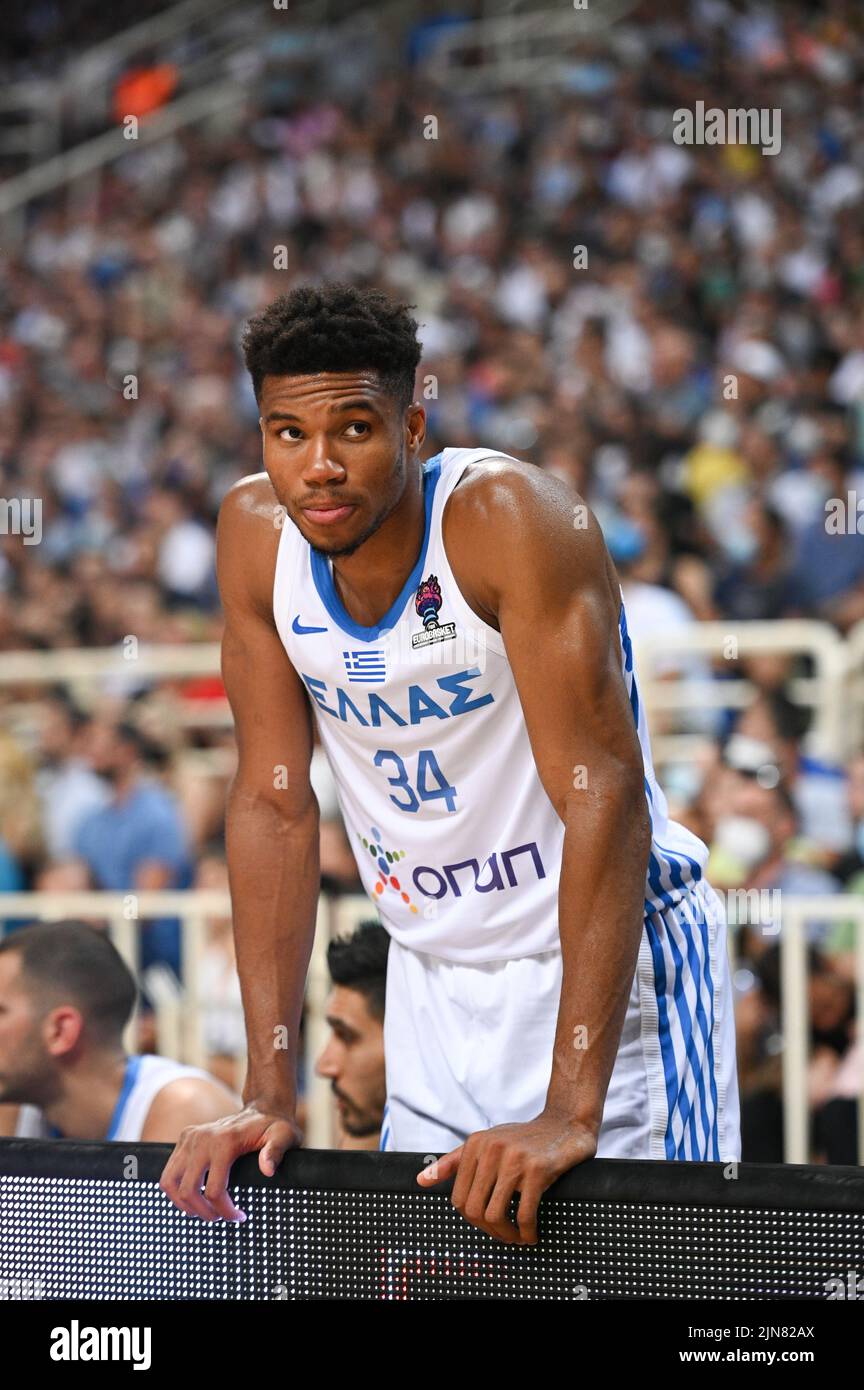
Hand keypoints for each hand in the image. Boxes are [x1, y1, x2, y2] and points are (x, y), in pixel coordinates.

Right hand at [159, 1102, 301, 1220]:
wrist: (261, 1108)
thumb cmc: (273, 1126)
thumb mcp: (283, 1136)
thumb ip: (276, 1151)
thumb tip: (267, 1170)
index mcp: (224, 1141)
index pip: (214, 1190)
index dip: (225, 1211)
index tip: (239, 1217)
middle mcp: (202, 1138)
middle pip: (188, 1190)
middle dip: (204, 1212)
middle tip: (221, 1217)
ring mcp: (190, 1137)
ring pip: (170, 1183)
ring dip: (184, 1205)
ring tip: (205, 1211)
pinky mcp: (185, 1139)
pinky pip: (169, 1172)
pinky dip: (176, 1190)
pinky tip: (194, 1197)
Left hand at [416, 1111, 596, 1243]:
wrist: (565, 1124)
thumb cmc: (523, 1138)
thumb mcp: (486, 1142)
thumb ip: (453, 1162)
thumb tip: (421, 1181)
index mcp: (474, 1144)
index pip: (458, 1198)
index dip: (471, 1219)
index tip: (487, 1225)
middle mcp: (490, 1149)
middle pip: (474, 1209)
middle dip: (488, 1231)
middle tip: (504, 1236)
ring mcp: (514, 1159)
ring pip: (495, 1214)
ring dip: (506, 1235)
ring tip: (517, 1238)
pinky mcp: (537, 1169)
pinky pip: (524, 1213)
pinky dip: (526, 1232)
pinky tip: (531, 1235)